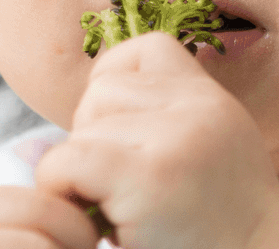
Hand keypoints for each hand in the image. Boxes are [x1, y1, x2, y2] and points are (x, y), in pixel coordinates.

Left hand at [35, 32, 278, 248]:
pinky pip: (67, 161)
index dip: (115, 84)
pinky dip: (62, 191)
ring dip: (79, 172)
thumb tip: (92, 98)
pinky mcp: (150, 177)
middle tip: (120, 191)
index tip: (120, 136)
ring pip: (81, 129)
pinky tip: (93, 221)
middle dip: (94, 139)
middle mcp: (200, 109)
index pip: (146, 49)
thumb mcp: (208, 155)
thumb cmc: (216, 232)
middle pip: (102, 91)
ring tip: (115, 210)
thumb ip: (167, 120)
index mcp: (213, 101)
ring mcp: (177, 139)